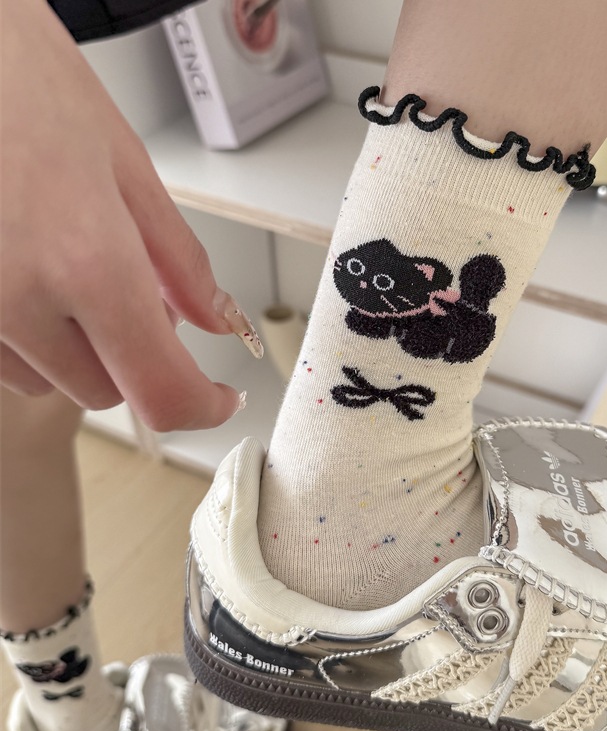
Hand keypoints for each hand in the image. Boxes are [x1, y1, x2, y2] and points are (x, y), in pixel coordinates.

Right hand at [0, 0, 261, 430]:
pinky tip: (27, 272)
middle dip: (135, 359)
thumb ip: (180, 262)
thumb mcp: (126, 167)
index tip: (218, 398)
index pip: (161, 392)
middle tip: (136, 293)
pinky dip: (29, 335)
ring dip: (79, 347)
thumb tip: (217, 322)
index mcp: (87, 264)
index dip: (201, 408)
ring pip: (51, 380)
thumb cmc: (22, 80)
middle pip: (108, 392)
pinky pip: (1, 358)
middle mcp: (17, 301)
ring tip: (67, 264)